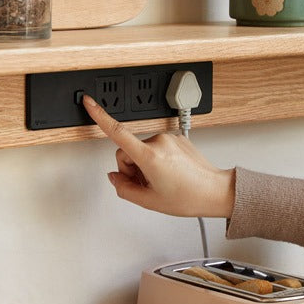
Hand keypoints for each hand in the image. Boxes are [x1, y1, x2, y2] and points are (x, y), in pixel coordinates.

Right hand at [82, 95, 234, 217]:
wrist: (214, 191)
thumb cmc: (188, 196)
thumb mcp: (149, 200)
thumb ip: (124, 188)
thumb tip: (115, 177)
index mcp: (150, 155)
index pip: (117, 132)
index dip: (100, 116)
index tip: (89, 103)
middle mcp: (159, 141)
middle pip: (128, 150)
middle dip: (131, 167)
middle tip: (145, 183)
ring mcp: (170, 138)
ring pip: (142, 149)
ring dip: (145, 163)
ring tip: (160, 180)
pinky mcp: (177, 138)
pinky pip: (157, 147)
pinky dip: (157, 159)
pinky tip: (168, 173)